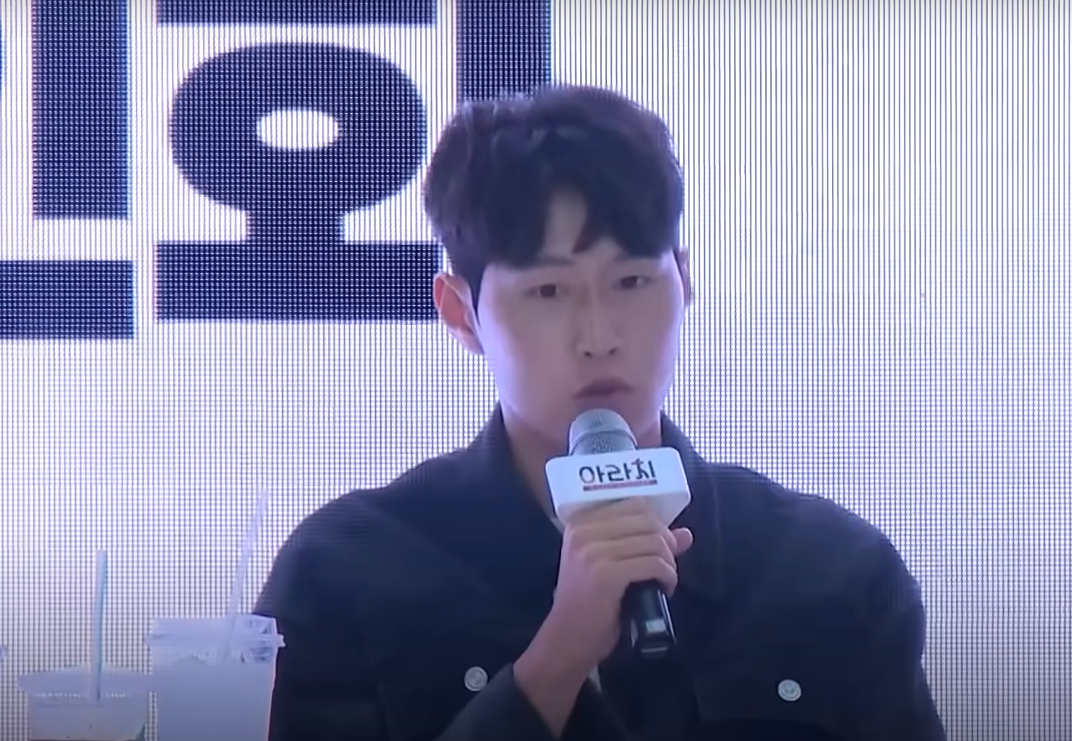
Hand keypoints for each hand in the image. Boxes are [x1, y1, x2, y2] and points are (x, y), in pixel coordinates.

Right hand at [542, 498, 693, 675]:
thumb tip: (685, 534)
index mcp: (580, 523)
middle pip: (647, 521)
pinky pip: (654, 564)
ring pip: (654, 542)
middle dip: (666, 543)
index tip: (659, 548)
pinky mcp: (606, 574)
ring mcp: (593, 551)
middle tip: (665, 566)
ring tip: (664, 580)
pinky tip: (664, 589)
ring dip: (668, 563)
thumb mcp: (609, 566)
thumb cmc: (587, 604)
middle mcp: (584, 531)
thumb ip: (642, 544)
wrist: (566, 640)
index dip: (656, 525)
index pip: (634, 505)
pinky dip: (668, 576)